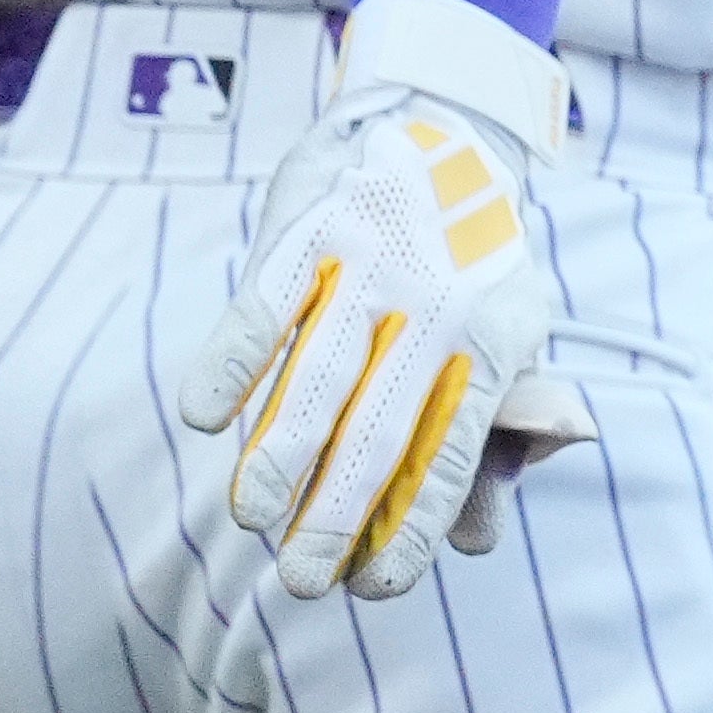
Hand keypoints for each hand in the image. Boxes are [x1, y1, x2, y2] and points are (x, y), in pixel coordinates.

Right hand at [178, 0, 593, 598]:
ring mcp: (373, 260)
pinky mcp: (312, 225)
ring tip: (254, 519)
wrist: (442, 124)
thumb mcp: (508, 337)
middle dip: (341, 511)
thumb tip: (476, 541)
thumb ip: (491, 439)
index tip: (379, 589)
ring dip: (282, 451)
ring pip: (319, 372)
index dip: (417, 521)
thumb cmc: (471, 264)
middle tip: (303, 583)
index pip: (456, 446)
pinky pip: (265, 298)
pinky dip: (232, 356)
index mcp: (498, 334)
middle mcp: (439, 299)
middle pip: (384, 422)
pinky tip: (204, 418)